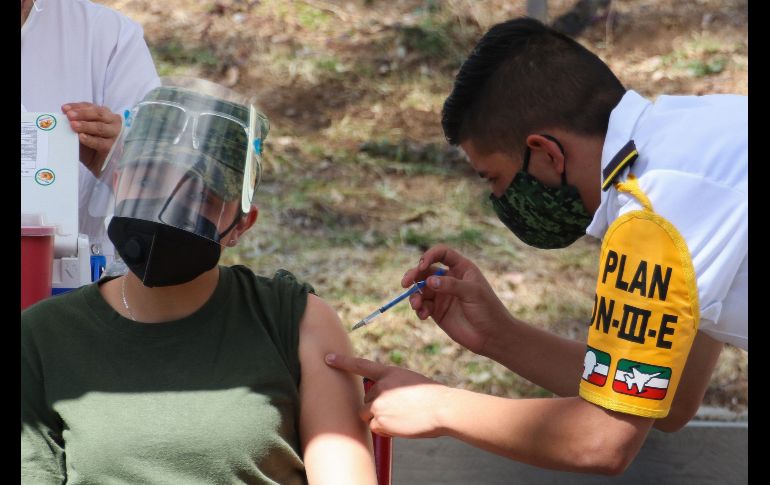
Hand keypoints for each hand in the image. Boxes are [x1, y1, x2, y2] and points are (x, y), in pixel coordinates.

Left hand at [62, 103, 122, 177]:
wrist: (101, 166)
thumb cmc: (92, 147)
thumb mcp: (83, 133)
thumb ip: (77, 125)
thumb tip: (63, 119)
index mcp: (105, 115)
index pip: (91, 107)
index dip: (78, 107)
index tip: (64, 109)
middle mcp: (113, 122)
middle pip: (98, 114)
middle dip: (82, 114)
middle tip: (69, 116)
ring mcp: (115, 135)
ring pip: (100, 127)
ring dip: (85, 125)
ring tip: (73, 125)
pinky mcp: (113, 148)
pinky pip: (100, 142)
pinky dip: (90, 139)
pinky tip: (81, 137)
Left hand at [324, 353, 450, 437]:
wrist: (442, 408)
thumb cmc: (431, 397)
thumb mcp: (409, 383)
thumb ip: (392, 388)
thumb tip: (379, 403)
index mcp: (389, 372)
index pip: (361, 365)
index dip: (342, 362)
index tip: (327, 358)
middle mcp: (380, 387)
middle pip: (366, 401)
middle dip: (377, 407)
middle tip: (399, 410)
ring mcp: (378, 404)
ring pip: (368, 415)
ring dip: (379, 419)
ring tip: (401, 417)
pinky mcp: (380, 421)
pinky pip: (375, 428)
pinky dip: (386, 430)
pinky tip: (402, 426)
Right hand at [401, 244, 512, 354]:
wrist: (492, 336)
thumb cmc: (488, 310)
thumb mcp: (472, 293)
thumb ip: (451, 285)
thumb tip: (428, 281)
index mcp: (461, 268)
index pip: (441, 253)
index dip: (429, 256)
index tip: (421, 266)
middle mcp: (449, 279)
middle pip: (425, 270)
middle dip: (413, 275)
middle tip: (405, 283)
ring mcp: (442, 295)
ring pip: (420, 289)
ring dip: (414, 296)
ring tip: (417, 306)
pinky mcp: (437, 311)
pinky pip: (422, 306)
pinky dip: (419, 309)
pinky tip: (424, 316)